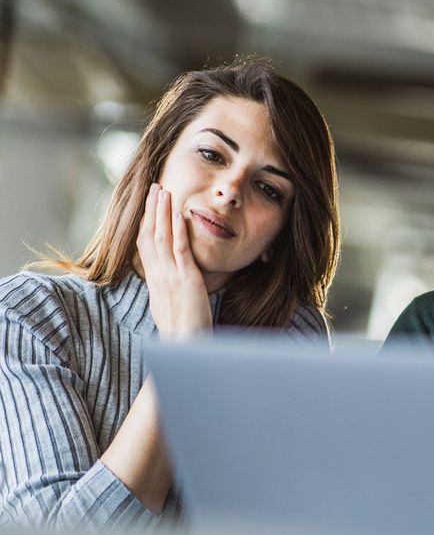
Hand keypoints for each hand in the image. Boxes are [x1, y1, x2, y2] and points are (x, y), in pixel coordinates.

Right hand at [135, 184, 211, 339]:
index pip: (146, 245)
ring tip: (163, 190)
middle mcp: (158, 274)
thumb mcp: (169, 305)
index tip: (148, 206)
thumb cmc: (181, 331)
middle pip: (149, 234)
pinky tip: (178, 212)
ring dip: (162, 211)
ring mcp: (170, 275)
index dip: (146, 223)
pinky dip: (177, 229)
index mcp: (154, 280)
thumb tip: (169, 283)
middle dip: (151, 209)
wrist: (184, 346)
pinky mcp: (186, 278)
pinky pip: (179, 248)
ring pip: (161, 236)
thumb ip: (168, 290)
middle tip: (154, 188)